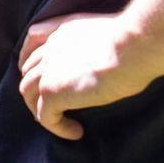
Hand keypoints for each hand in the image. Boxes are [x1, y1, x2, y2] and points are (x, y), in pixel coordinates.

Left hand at [17, 13, 154, 140]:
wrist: (133, 45)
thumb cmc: (135, 40)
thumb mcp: (109, 33)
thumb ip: (98, 44)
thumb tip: (109, 61)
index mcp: (64, 30)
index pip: (33, 40)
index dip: (30, 58)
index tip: (35, 71)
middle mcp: (50, 47)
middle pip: (29, 70)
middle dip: (34, 88)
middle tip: (48, 104)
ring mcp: (48, 70)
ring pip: (29, 94)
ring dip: (40, 109)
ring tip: (58, 122)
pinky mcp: (52, 91)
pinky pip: (45, 116)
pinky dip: (57, 127)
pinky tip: (75, 132)